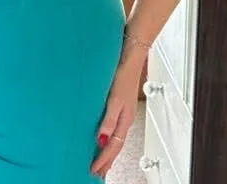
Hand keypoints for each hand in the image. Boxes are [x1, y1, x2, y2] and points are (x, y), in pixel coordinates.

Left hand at [90, 48, 145, 178]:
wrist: (131, 55)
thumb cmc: (124, 74)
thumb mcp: (115, 99)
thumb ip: (109, 120)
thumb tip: (101, 139)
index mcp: (124, 119)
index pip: (113, 147)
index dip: (103, 159)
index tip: (94, 170)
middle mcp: (124, 118)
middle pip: (116, 146)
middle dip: (107, 160)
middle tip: (97, 172)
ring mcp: (123, 111)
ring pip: (116, 138)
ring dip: (108, 150)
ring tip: (100, 160)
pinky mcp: (119, 104)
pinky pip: (114, 128)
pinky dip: (109, 137)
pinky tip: (103, 135)